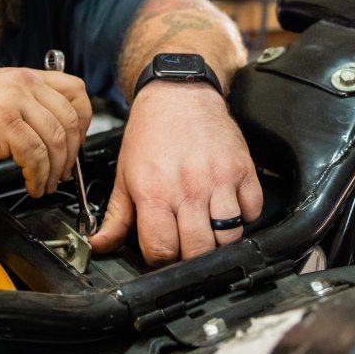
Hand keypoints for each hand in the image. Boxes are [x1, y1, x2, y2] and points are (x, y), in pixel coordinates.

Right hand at [0, 68, 91, 197]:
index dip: (84, 120)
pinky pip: (35, 155)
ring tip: (45, 184)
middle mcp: (22, 85)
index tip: (77, 142)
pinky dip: (38, 176)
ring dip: (55, 170)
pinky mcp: (1, 126)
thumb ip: (25, 103)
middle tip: (63, 171)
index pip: (75, 90)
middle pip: (70, 119)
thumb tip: (53, 133)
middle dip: (72, 153)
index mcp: (24, 76)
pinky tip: (31, 184)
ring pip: (56, 140)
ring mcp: (12, 103)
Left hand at [90, 82, 262, 265]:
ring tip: (207, 225)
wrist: (178, 94)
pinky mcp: (243, 169)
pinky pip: (254, 211)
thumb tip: (100, 245)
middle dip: (191, 255)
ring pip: (230, 236)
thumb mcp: (124, 175)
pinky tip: (227, 206)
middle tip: (186, 242)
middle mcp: (189, 188)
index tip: (162, 252)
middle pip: (199, 250)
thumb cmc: (150, 134)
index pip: (162, 250)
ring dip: (220, 239)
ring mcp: (219, 179)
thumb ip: (116, 216)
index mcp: (155, 192)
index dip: (160, 259)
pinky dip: (245, 215)